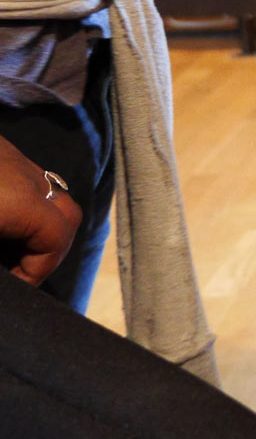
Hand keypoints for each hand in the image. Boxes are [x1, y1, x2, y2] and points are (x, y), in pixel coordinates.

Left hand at [0, 136, 80, 285]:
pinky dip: (20, 206)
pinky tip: (1, 220)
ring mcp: (10, 159)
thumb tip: (7, 276)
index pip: (57, 237)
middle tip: (21, 270)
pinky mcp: (0, 151)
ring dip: (38, 225)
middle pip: (66, 213)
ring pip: (49, 194)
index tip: (16, 288)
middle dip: (51, 247)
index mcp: (17, 199)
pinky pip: (24, 181)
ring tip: (8, 248)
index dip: (39, 270)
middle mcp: (23, 176)